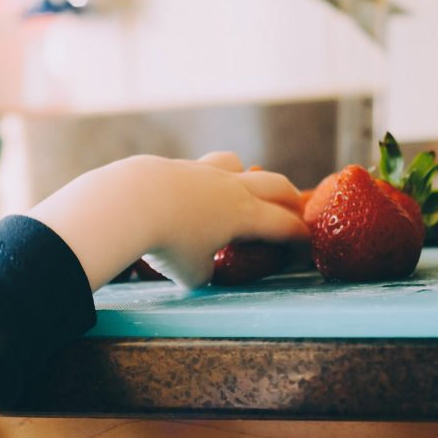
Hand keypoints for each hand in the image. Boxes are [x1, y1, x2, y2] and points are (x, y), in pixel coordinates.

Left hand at [27, 152, 308, 289]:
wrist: (130, 202)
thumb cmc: (167, 243)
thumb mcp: (191, 273)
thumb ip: (205, 272)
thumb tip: (203, 269)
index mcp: (245, 215)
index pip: (284, 225)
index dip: (300, 236)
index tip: (307, 243)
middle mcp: (231, 188)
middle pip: (275, 184)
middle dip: (289, 198)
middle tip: (295, 209)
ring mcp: (204, 171)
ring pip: (237, 164)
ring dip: (246, 176)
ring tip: (241, 190)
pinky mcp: (177, 166)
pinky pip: (202, 168)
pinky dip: (207, 180)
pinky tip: (191, 194)